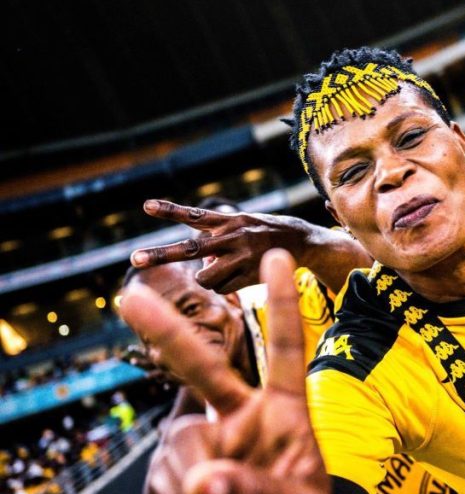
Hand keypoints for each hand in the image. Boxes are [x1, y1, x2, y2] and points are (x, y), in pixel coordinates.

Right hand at [121, 250, 333, 493]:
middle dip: (168, 334)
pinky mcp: (190, 474)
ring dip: (198, 488)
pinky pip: (174, 480)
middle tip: (132, 294)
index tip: (279, 256)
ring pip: (182, 447)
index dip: (281, 304)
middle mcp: (245, 419)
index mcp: (285, 412)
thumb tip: (203, 480)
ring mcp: (214, 445)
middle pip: (204, 369)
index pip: (286, 349)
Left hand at [130, 201, 316, 293]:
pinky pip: (223, 288)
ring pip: (205, 278)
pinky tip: (240, 276)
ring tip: (218, 272)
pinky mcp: (250, 275)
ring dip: (206, 278)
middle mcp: (232, 237)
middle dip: (161, 254)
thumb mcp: (240, 224)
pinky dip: (225, 285)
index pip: (193, 215)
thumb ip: (216, 239)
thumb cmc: (263, 231)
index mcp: (227, 221)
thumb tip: (202, 267)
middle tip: (134, 259)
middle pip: (190, 249)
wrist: (301, 239)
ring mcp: (241, 257)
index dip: (170, 210)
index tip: (146, 205)